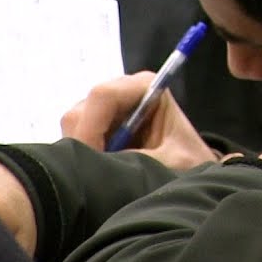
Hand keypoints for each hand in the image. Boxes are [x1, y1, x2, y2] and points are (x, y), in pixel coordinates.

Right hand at [61, 72, 217, 170]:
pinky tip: (103, 171)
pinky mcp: (95, 128)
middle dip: (85, 144)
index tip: (97, 160)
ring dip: (84, 153)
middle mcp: (120, 91)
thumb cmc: (189, 162)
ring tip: (107, 173)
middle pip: (80, 112)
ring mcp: (105, 110)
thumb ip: (141, 158)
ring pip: (73, 128)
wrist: (189, 172)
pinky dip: (84, 157)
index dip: (91, 128)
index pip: (102, 95)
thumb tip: (103, 163)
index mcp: (144, 87)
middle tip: (99, 173)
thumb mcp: (173, 162)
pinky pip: (74, 141)